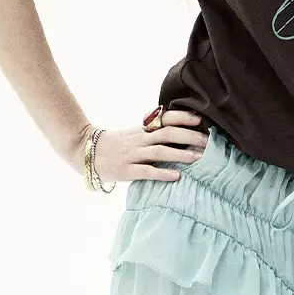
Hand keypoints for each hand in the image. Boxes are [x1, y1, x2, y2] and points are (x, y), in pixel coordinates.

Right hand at [66, 109, 208, 180]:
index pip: (165, 119)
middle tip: (208, 142)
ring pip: (160, 152)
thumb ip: (151, 131)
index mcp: (142, 129)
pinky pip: (147, 171)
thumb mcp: (133, 132)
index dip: (182, 118)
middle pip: (167, 134)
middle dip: (189, 137)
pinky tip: (177, 176)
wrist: (85, 151)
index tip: (200, 119)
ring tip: (199, 159)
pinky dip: (162, 173)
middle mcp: (139, 139)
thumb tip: (176, 129)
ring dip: (181, 154)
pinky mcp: (127, 170)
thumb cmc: (114, 143)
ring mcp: (133, 154)